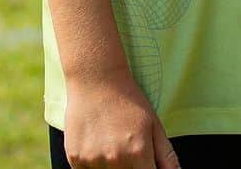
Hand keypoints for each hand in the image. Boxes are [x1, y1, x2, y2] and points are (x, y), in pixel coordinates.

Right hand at [64, 70, 179, 167]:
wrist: (96, 80)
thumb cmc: (128, 101)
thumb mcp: (153, 123)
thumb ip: (165, 154)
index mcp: (138, 152)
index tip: (146, 164)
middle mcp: (115, 160)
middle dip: (131, 168)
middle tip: (127, 148)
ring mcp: (93, 161)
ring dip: (112, 167)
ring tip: (112, 144)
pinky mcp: (75, 160)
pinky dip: (95, 166)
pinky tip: (98, 145)